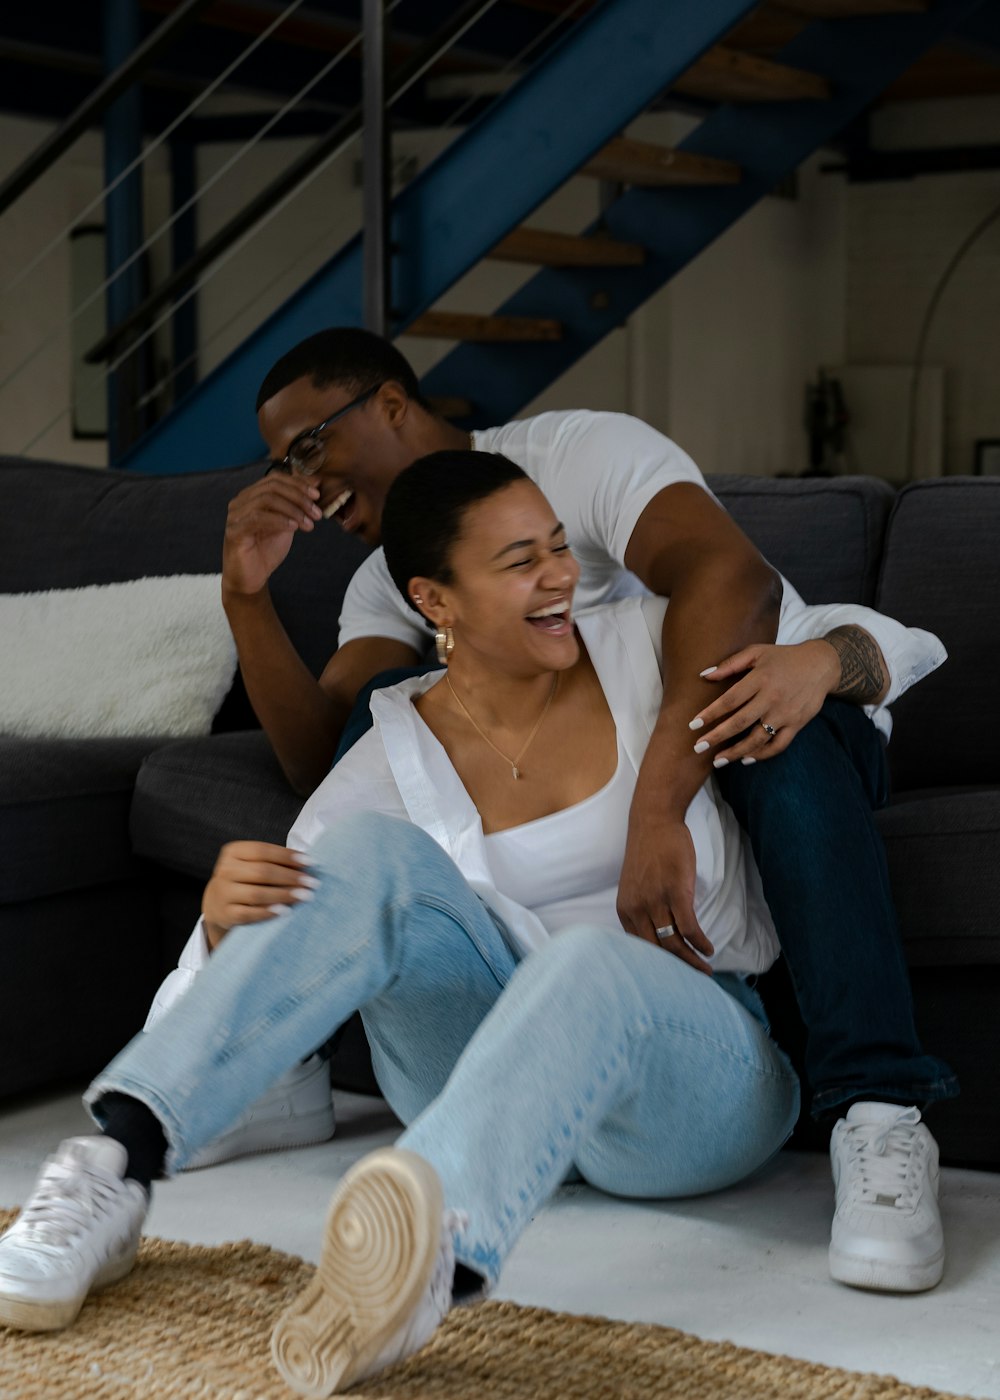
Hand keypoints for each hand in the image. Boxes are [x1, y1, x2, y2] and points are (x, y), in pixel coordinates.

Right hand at [202, 841, 316, 949]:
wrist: (217, 903)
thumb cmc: (246, 879)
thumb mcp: (254, 864)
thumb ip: (275, 862)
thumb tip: (307, 865)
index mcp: (233, 852)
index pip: (262, 850)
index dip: (286, 855)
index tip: (310, 862)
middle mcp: (225, 870)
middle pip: (261, 871)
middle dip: (290, 877)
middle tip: (312, 883)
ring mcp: (223, 893)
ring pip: (256, 894)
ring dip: (284, 895)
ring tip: (304, 896)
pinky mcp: (225, 913)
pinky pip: (248, 913)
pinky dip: (268, 912)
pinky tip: (285, 911)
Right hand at [222, 476, 322, 597]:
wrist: (252, 577)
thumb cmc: (267, 549)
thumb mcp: (288, 523)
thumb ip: (297, 504)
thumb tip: (315, 484)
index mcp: (253, 495)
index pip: (275, 478)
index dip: (298, 483)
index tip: (317, 496)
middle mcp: (241, 501)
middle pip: (272, 486)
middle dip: (299, 497)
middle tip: (316, 512)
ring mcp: (235, 515)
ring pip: (267, 499)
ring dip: (293, 510)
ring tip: (309, 524)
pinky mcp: (234, 531)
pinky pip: (258, 517)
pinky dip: (279, 520)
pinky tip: (293, 528)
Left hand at [616, 815, 714, 973]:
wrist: (654, 821)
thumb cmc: (649, 853)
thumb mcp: (636, 886)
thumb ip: (643, 909)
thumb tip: (660, 933)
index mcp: (625, 911)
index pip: (640, 949)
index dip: (658, 965)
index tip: (672, 975)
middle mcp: (636, 910)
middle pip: (657, 951)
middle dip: (676, 969)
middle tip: (693, 979)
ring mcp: (656, 902)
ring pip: (674, 943)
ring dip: (692, 960)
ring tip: (705, 968)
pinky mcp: (676, 892)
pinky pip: (689, 928)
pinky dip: (700, 943)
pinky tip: (708, 949)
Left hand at [689, 639, 839, 764]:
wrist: (821, 665)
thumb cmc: (783, 658)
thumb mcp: (757, 652)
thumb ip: (730, 664)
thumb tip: (704, 675)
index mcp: (760, 679)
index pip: (730, 700)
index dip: (710, 714)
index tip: (693, 725)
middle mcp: (771, 698)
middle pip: (740, 722)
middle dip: (716, 737)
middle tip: (698, 748)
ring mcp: (785, 714)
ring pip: (757, 739)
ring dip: (736, 752)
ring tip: (718, 761)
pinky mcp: (797, 724)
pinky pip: (778, 745)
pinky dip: (762, 755)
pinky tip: (746, 759)